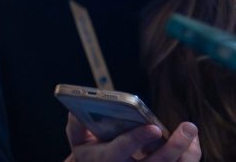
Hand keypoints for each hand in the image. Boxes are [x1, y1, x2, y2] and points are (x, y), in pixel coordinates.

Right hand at [64, 113, 200, 161]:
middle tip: (188, 126)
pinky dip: (190, 154)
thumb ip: (76, 126)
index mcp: (106, 159)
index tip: (153, 127)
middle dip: (174, 145)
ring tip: (190, 130)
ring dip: (188, 151)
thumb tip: (75, 109)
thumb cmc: (91, 155)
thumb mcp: (78, 142)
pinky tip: (191, 139)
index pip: (122, 150)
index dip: (137, 139)